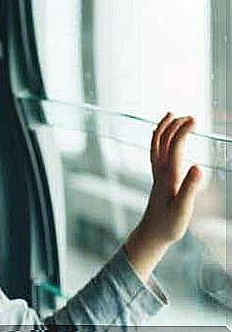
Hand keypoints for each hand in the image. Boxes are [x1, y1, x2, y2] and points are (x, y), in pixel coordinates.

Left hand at [124, 112, 202, 281]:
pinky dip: (159, 140)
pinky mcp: (158, 179)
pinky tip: (163, 138)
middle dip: (175, 125)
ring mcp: (157, 174)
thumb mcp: (183, 208)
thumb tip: (197, 167)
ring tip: (171, 115)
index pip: (174, 146)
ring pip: (156, 145)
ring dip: (164, 128)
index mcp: (168, 175)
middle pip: (163, 141)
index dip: (183, 131)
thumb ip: (190, 188)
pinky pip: (155, 153)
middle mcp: (160, 171)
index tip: (195, 119)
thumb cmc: (168, 224)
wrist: (151, 234)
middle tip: (190, 116)